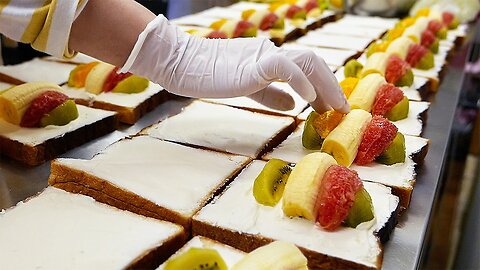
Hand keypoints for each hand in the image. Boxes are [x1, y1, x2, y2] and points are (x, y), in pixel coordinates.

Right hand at [120, 15, 348, 112]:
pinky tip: (309, 99)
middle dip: (332, 86)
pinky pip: (285, 68)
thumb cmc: (210, 76)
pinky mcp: (254, 64)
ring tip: (333, 107)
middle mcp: (273, 53)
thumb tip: (294, 106)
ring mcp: (264, 57)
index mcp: (271, 59)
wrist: (183, 64)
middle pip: (314, 62)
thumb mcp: (248, 87)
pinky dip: (301, 82)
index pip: (306, 67)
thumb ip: (271, 94)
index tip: (333, 106)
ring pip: (306, 62)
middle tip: (342, 109)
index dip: (324, 85)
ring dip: (325, 84)